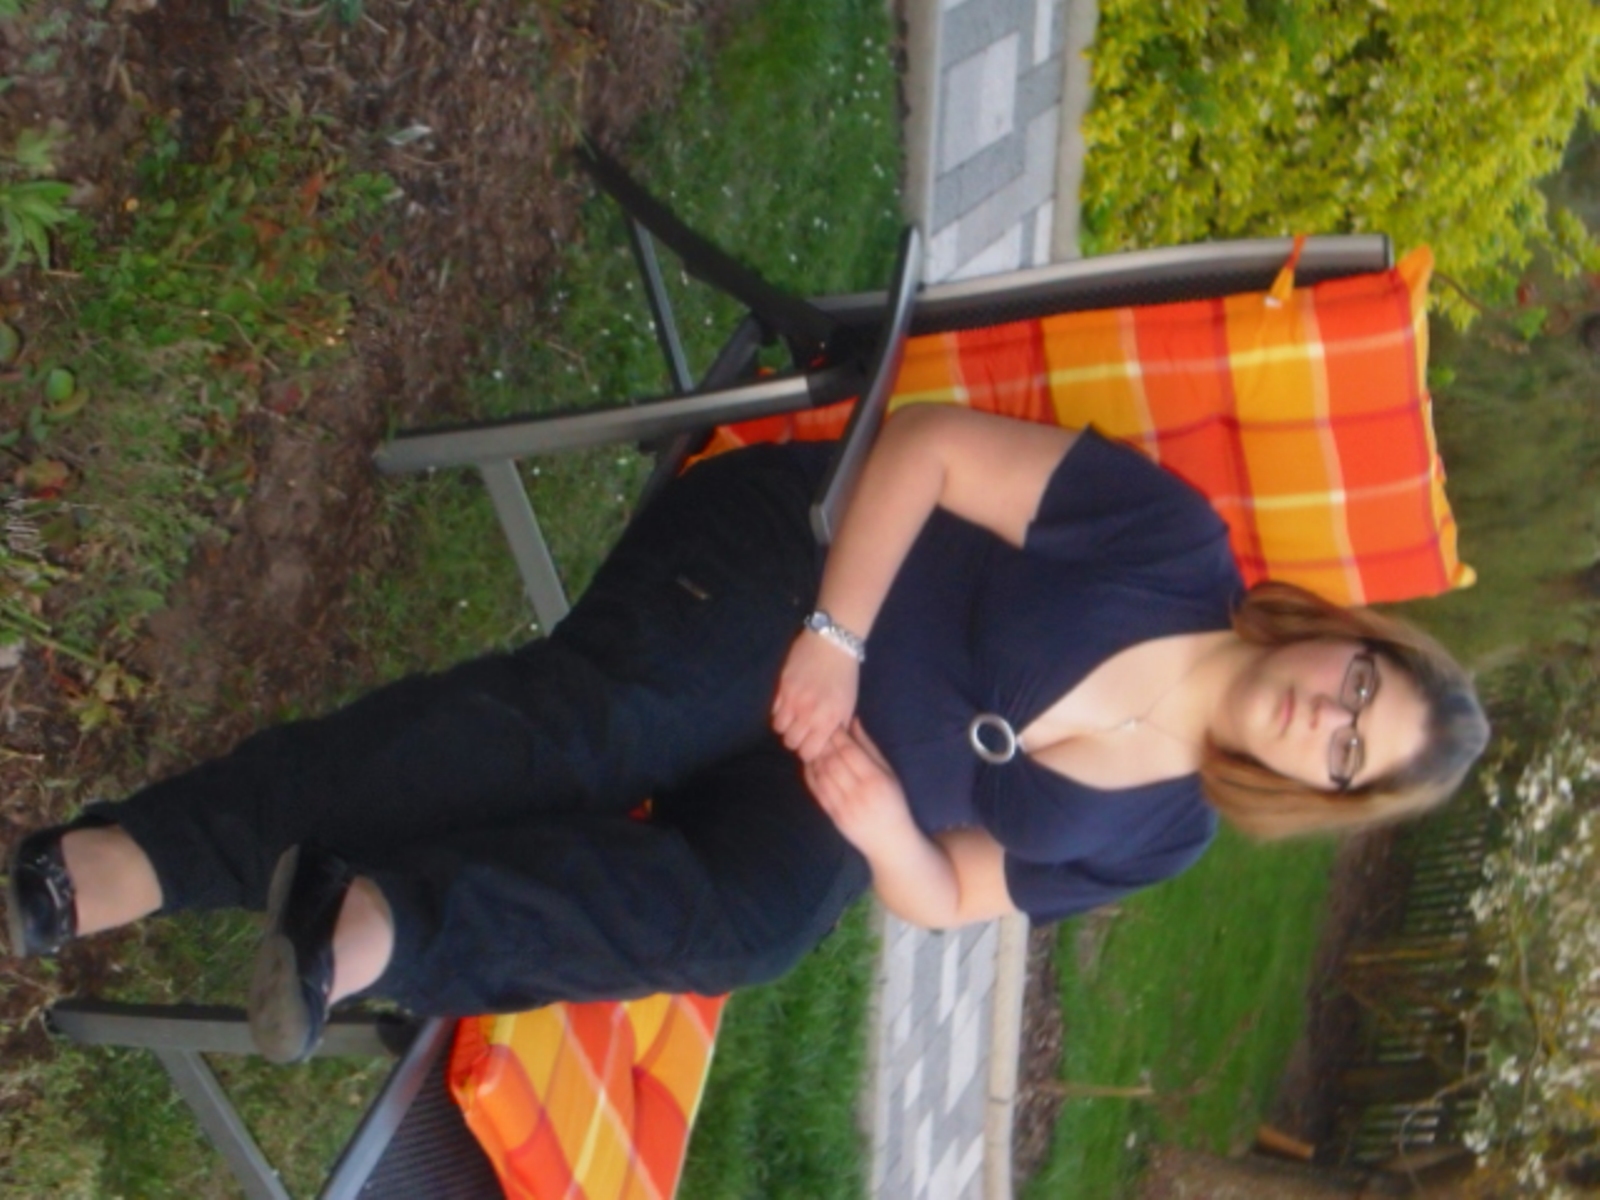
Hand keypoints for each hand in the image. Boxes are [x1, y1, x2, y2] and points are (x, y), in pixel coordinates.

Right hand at [772, 629, 859, 761]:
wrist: (832, 644)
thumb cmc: (845, 676)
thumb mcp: (848, 705)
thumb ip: (837, 727)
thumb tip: (826, 744)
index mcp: (828, 720)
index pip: (808, 752)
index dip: (808, 752)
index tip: (811, 745)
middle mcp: (807, 714)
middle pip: (790, 742)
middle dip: (796, 740)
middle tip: (802, 732)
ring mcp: (792, 701)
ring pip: (778, 728)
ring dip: (786, 726)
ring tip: (793, 719)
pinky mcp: (781, 687)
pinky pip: (773, 710)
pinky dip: (779, 712)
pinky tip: (788, 705)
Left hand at [803, 720, 918, 858]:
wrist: (890, 842)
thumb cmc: (894, 803)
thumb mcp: (890, 773)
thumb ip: (870, 748)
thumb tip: (854, 722)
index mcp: (875, 780)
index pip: (850, 752)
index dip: (838, 736)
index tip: (833, 723)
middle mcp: (858, 793)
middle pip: (833, 762)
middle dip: (823, 744)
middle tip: (818, 729)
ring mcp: (843, 806)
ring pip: (822, 775)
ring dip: (814, 757)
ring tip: (813, 743)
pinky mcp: (833, 816)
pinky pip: (817, 791)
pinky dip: (810, 774)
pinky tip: (809, 763)